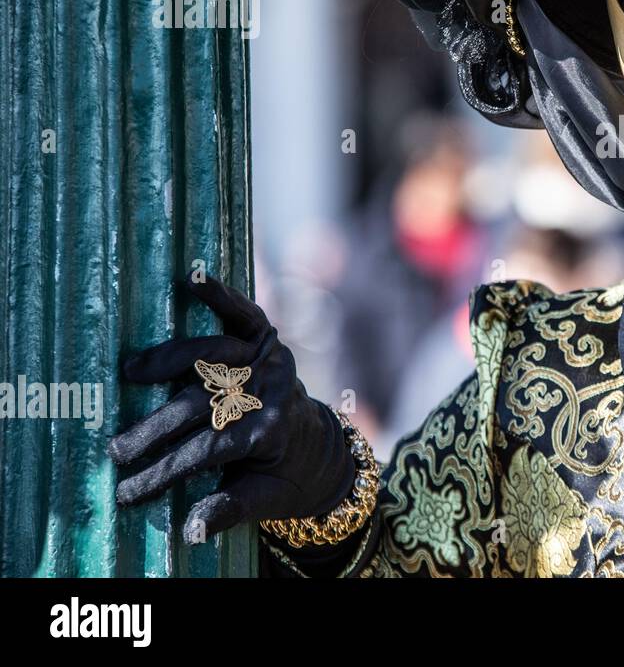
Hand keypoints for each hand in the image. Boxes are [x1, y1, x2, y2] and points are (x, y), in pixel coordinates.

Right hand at [109, 276, 354, 545]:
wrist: (319, 449)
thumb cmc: (283, 477)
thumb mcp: (263, 501)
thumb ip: (228, 510)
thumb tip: (188, 531)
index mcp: (270, 432)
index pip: (205, 450)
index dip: (162, 472)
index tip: (126, 491)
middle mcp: (272, 391)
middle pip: (201, 405)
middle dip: (154, 429)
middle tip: (116, 451)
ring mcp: (271, 361)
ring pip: (214, 355)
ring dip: (169, 360)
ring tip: (131, 373)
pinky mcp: (270, 341)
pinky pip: (245, 314)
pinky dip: (221, 296)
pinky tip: (192, 280)